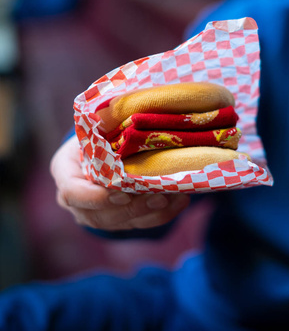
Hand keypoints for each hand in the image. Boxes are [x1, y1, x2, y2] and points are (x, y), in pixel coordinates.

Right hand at [50, 136, 190, 230]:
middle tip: (157, 196)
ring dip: (150, 212)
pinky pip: (140, 224)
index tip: (119, 193)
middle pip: (100, 214)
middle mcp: (78, 199)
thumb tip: (130, 107)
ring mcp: (97, 213)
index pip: (71, 192)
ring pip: (122, 223)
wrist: (102, 150)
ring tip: (173, 197)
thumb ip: (106, 122)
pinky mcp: (120, 220)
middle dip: (132, 208)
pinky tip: (180, 200)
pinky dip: (162, 214)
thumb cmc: (99, 132)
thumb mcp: (97, 124)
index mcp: (66, 171)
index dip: (92, 197)